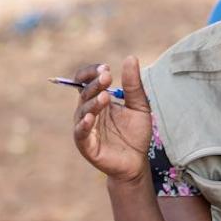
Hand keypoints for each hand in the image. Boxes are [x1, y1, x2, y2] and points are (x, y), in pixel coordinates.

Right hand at [71, 56, 152, 183]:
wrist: (137, 163)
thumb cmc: (135, 134)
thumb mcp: (139, 106)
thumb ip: (133, 85)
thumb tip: (130, 58)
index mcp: (99, 100)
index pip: (87, 81)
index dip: (92, 73)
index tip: (106, 69)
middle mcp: (89, 111)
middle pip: (85, 93)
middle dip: (95, 83)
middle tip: (107, 76)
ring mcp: (86, 128)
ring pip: (83, 111)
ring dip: (92, 102)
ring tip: (105, 97)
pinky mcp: (86, 145)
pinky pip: (80, 133)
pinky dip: (83, 125)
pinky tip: (90, 118)